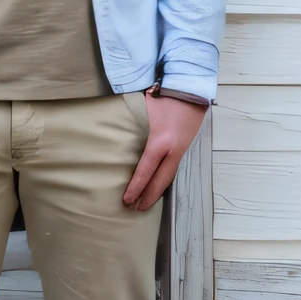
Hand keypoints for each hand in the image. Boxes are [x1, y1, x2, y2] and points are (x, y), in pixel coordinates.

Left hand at [122, 93, 207, 211]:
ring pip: (169, 177)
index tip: (127, 200)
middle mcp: (173, 150)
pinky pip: (173, 169)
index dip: (136, 187)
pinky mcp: (184, 147)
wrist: (191, 90)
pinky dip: (165, 180)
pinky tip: (158, 186)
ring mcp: (181, 150)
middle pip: (161, 181)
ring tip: (146, 203)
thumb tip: (110, 134)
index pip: (146, 170)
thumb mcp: (143, 110)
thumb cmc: (164, 97)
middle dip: (149, 197)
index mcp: (160, 141)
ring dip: (158, 192)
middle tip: (136, 209)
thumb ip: (129, 124)